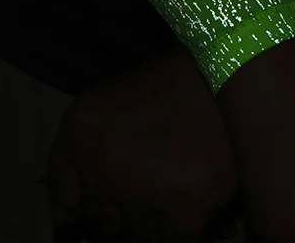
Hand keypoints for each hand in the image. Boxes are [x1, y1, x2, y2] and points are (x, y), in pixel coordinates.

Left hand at [46, 44, 243, 242]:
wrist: (232, 68)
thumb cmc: (173, 83)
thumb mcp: (114, 103)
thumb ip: (88, 154)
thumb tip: (71, 220)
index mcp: (80, 129)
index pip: (62, 199)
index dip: (77, 213)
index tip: (93, 218)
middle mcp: (102, 162)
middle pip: (99, 225)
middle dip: (120, 218)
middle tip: (148, 195)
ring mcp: (142, 188)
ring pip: (138, 237)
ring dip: (154, 221)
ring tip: (174, 190)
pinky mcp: (185, 205)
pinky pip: (175, 240)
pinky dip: (185, 227)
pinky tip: (196, 201)